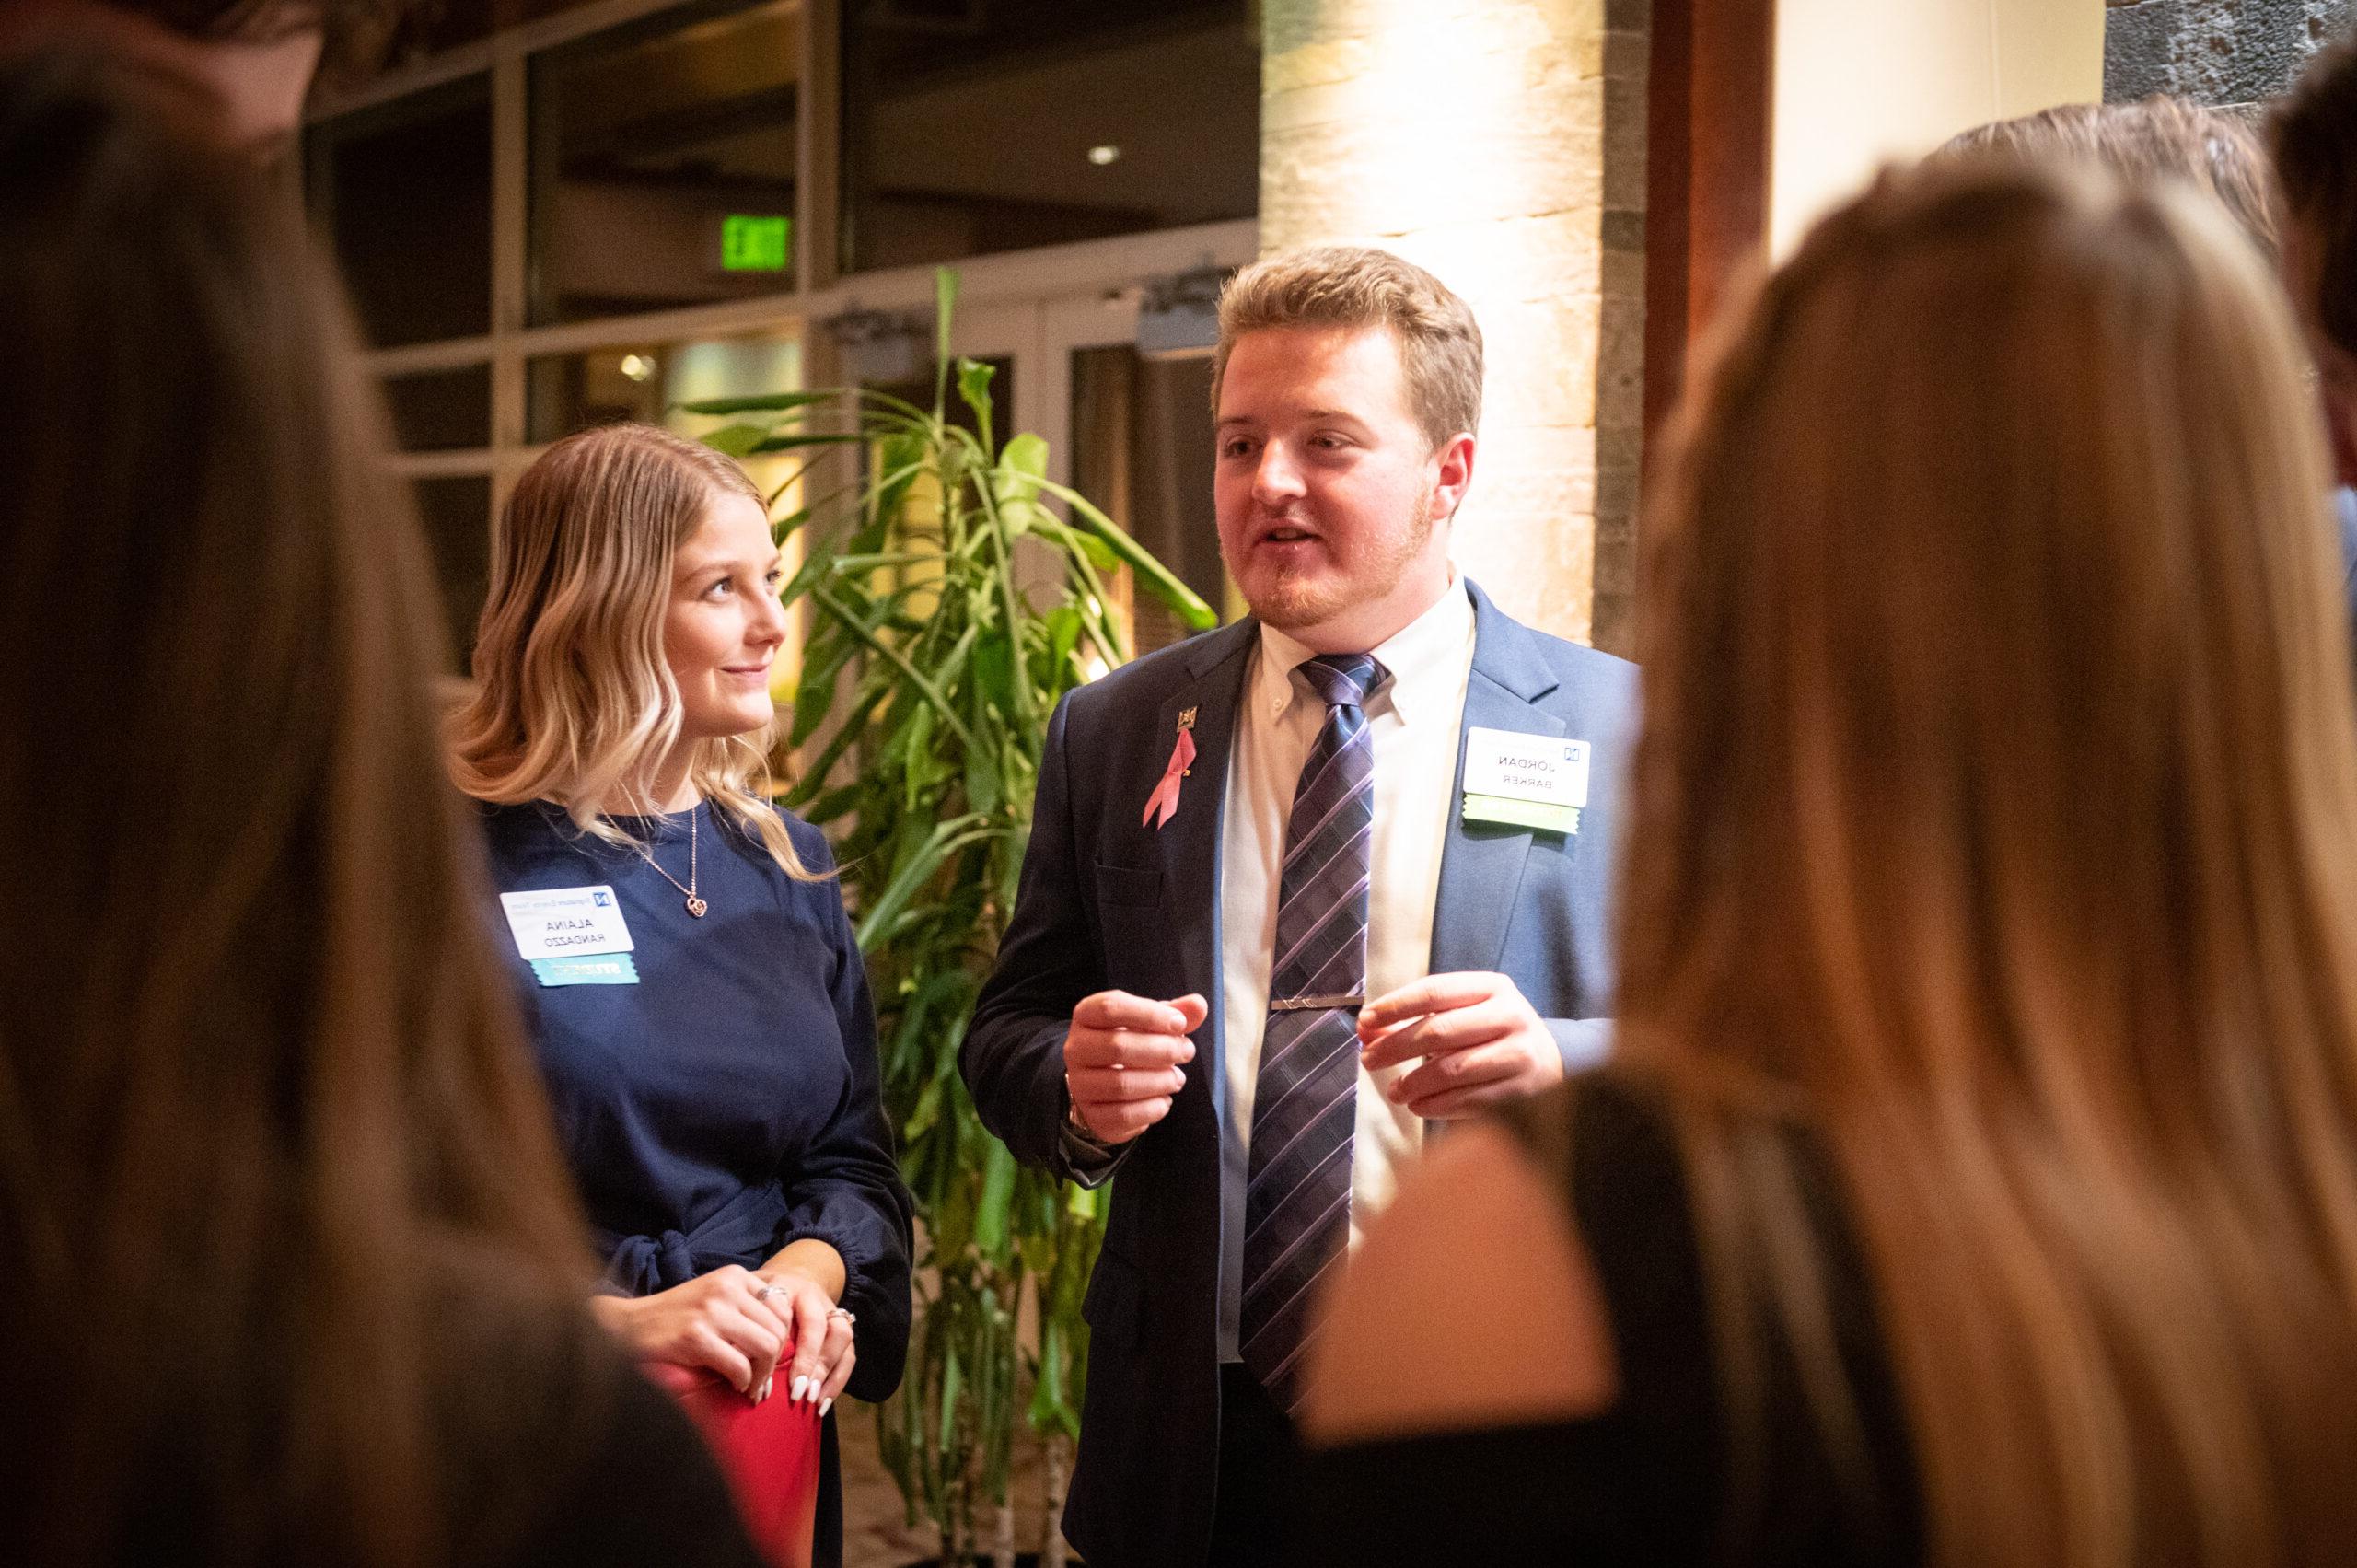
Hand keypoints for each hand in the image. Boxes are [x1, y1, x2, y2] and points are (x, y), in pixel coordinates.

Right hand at [590, 1264, 790, 1397]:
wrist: (629, 1325)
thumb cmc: (676, 1317)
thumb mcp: (715, 1299)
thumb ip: (747, 1309)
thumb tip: (784, 1338)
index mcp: (735, 1276)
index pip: (782, 1308)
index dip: (782, 1338)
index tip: (769, 1357)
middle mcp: (728, 1287)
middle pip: (778, 1331)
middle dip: (774, 1362)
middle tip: (760, 1380)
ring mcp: (712, 1310)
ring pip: (766, 1347)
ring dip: (762, 1375)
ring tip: (749, 1385)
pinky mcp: (697, 1336)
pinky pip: (740, 1366)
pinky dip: (742, 1381)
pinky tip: (733, 1384)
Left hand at [753, 1266, 856, 1415]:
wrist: (793, 1278)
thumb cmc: (760, 1300)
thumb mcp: (745, 1303)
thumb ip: (739, 1326)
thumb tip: (729, 1363)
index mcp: (784, 1287)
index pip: (782, 1313)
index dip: (776, 1344)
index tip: (765, 1374)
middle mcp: (812, 1296)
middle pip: (817, 1324)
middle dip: (808, 1360)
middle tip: (795, 1390)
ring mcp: (832, 1310)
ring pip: (841, 1335)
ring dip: (827, 1370)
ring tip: (812, 1398)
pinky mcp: (843, 1328)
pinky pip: (849, 1354)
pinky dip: (838, 1379)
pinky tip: (823, 1402)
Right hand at [1063, 989, 1206, 1145]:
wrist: (1104, 1083)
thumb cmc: (1131, 1043)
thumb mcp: (1149, 1022)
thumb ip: (1174, 1012)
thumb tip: (1199, 1005)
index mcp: (1085, 1016)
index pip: (1110, 1007)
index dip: (1150, 1014)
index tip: (1180, 1024)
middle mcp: (1075, 1049)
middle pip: (1118, 1047)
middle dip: (1162, 1050)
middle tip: (1186, 1052)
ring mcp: (1080, 1084)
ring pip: (1122, 1084)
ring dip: (1160, 1081)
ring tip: (1177, 1078)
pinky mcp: (1092, 1115)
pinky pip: (1125, 1115)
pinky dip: (1153, 1108)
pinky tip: (1164, 1099)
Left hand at [1357, 972, 1563, 1118]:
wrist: (1553, 1061)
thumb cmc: (1493, 1033)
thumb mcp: (1463, 1013)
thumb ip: (1415, 1018)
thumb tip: (1366, 1030)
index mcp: (1492, 987)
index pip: (1434, 992)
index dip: (1394, 1007)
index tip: (1364, 1022)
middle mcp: (1510, 1015)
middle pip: (1439, 1031)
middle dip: (1395, 1047)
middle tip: (1368, 1060)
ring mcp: (1519, 1054)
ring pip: (1453, 1070)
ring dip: (1414, 1082)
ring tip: (1394, 1091)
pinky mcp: (1522, 1091)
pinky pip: (1469, 1101)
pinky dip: (1436, 1106)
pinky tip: (1418, 1106)